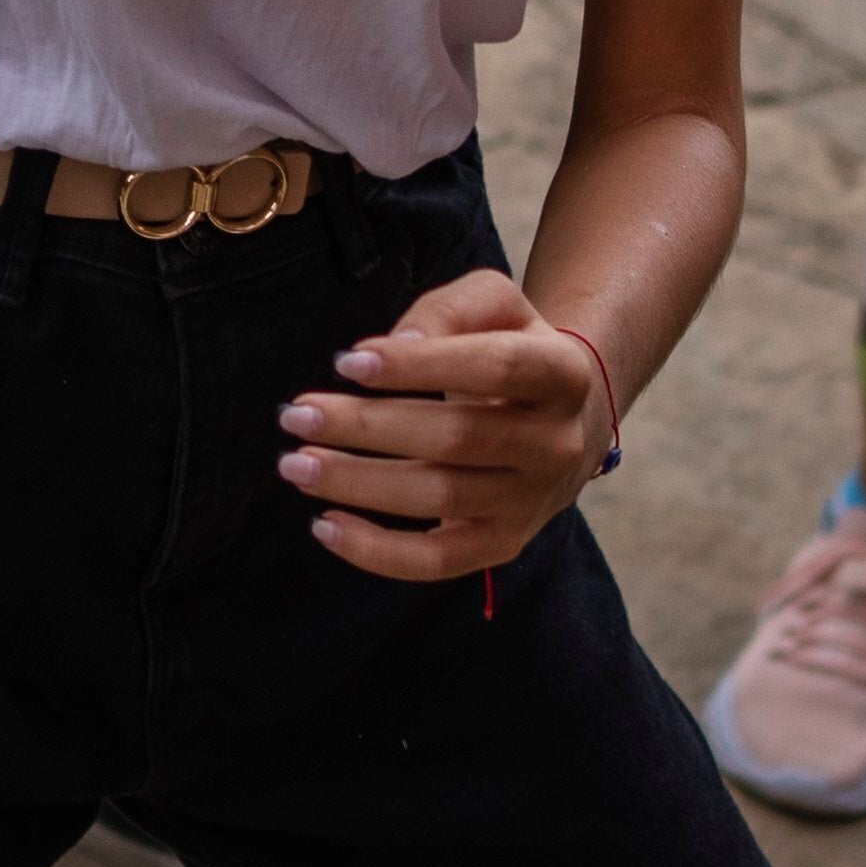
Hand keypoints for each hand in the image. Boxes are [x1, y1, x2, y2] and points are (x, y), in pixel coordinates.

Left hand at [282, 267, 622, 582]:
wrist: (569, 422)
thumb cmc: (513, 350)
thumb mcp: (497, 306)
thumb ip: (449, 309)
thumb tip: (394, 343)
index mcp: (563, 374)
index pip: (496, 367)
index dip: (421, 364)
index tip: (347, 361)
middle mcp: (556, 444)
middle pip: (459, 438)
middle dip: (367, 427)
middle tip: (297, 414)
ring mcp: (531, 502)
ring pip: (441, 500)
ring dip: (359, 483)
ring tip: (296, 463)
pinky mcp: (503, 543)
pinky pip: (439, 560)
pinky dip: (377, 551)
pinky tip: (324, 524)